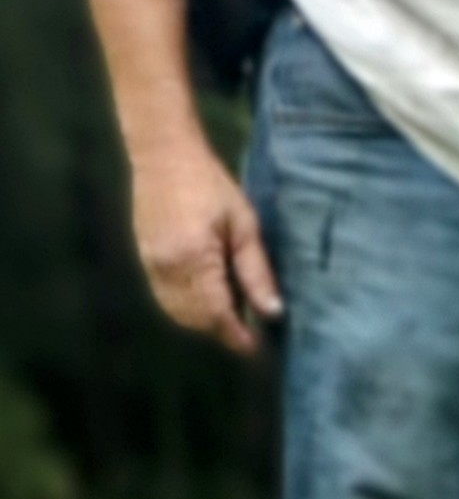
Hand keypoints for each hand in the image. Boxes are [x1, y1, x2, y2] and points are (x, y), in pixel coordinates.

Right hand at [133, 133, 282, 352]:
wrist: (163, 152)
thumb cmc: (210, 183)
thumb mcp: (244, 225)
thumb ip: (256, 272)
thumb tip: (273, 313)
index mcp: (195, 259)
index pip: (218, 316)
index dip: (238, 337)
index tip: (257, 347)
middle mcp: (169, 268)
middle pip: (198, 321)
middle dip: (222, 330)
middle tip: (246, 325)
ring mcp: (152, 265)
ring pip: (179, 315)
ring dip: (204, 322)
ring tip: (228, 308)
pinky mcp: (145, 259)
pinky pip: (166, 299)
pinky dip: (186, 307)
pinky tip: (205, 293)